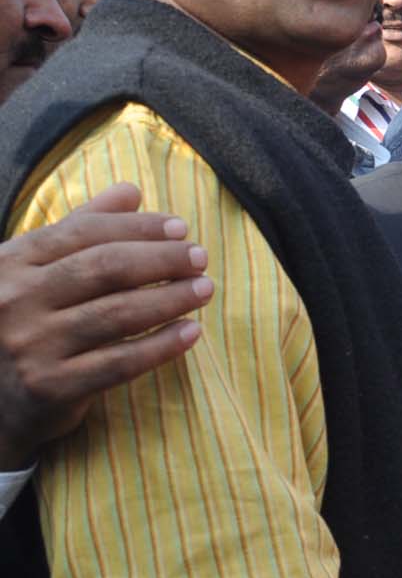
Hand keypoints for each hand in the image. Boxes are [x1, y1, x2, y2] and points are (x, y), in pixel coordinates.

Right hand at [0, 184, 213, 467]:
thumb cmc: (18, 321)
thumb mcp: (31, 270)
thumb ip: (77, 229)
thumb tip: (130, 191)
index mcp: (10, 262)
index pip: (84, 233)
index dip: (137, 227)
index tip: (181, 227)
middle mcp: (15, 300)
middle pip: (105, 268)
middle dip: (161, 259)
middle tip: (200, 258)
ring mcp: (31, 345)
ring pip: (117, 313)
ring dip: (170, 298)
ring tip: (205, 289)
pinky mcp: (51, 386)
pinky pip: (120, 363)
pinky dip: (162, 346)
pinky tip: (192, 332)